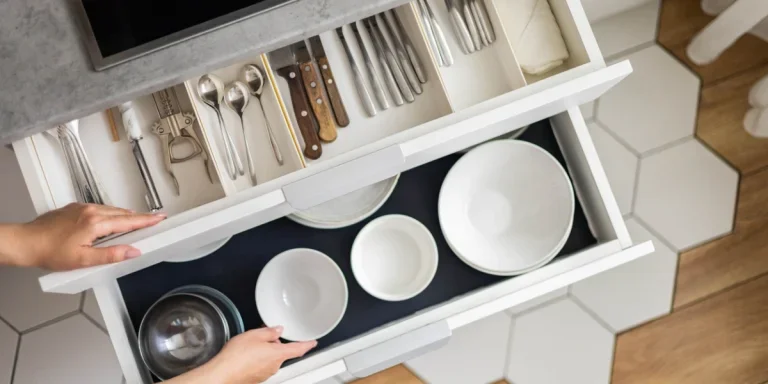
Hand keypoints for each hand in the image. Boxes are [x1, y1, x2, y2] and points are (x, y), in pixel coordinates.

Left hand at [12, 203, 164, 269]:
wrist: (25, 242)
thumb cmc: (50, 252)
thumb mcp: (83, 260)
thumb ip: (111, 254)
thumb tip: (133, 251)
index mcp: (95, 223)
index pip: (128, 221)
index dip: (146, 220)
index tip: (160, 218)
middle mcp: (90, 211)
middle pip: (122, 213)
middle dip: (139, 217)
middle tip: (153, 220)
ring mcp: (81, 208)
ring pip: (111, 210)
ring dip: (125, 215)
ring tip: (136, 221)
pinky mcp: (74, 208)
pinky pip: (99, 208)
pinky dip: (110, 214)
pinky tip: (110, 221)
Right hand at [171, 327, 316, 383]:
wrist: (223, 374)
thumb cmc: (237, 356)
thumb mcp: (254, 335)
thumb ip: (269, 332)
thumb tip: (278, 330)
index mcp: (278, 354)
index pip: (299, 349)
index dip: (307, 344)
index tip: (313, 342)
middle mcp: (274, 366)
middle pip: (281, 353)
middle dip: (275, 345)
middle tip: (263, 337)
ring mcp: (265, 374)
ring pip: (270, 359)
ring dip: (264, 352)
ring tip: (250, 346)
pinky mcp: (257, 378)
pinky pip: (261, 366)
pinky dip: (256, 360)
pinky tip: (245, 356)